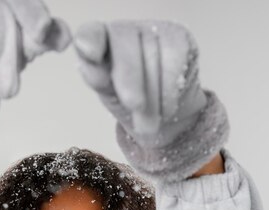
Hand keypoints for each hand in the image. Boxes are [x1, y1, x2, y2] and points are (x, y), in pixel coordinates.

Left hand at [74, 20, 228, 181]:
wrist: (165, 117)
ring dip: (152, 99)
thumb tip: (93, 72)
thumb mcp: (110, 96)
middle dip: (130, 79)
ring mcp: (153, 30)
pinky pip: (174, 67)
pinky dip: (169, 95)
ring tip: (149, 120)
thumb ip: (100, 81)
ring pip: (153, 61)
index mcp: (99, 43)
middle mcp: (125, 31)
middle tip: (134, 105)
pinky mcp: (178, 38)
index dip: (90, 40)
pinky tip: (166, 107)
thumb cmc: (130, 105)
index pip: (91, 34)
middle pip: (125, 47)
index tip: (90, 52)